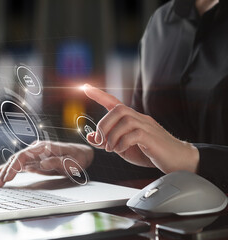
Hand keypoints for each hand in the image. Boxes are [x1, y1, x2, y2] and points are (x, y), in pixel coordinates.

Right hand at [0, 141, 93, 187]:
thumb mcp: (71, 162)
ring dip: (3, 171)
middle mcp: (36, 149)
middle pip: (15, 159)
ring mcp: (34, 154)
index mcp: (43, 147)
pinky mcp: (34, 161)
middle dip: (4, 171)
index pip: (23, 156)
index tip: (7, 178)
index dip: (13, 167)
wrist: (82, 154)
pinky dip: (8, 169)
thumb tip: (43, 163)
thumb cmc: (77, 158)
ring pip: (15, 162)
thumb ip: (57, 161)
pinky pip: (19, 165)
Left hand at [83, 84, 198, 173]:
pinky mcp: (152, 137)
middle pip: (117, 109)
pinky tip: (120, 150)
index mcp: (131, 119)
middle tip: (101, 141)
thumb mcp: (122, 148)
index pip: (113, 102)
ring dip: (112, 136)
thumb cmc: (149, 152)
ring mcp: (147, 125)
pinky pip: (133, 134)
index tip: (84, 87)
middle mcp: (139, 118)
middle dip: (103, 125)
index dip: (99, 94)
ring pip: (124, 119)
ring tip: (111, 149)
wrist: (177, 160)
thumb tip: (90, 136)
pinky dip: (121, 143)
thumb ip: (107, 141)